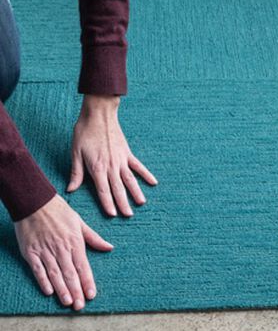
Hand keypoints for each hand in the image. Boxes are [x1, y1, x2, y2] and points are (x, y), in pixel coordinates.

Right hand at [14, 194, 113, 310]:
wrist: (35, 201)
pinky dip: (43, 280)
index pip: (83, 266)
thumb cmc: (60, 211)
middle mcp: (61, 248)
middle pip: (70, 273)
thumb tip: (110, 247)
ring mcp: (45, 250)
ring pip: (55, 273)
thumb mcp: (80, 222)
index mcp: (75, 241)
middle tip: (80, 305)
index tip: (91, 294)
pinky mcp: (31, 251)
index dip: (87, 281)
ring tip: (67, 302)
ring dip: (62, 289)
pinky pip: (37, 269)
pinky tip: (48, 291)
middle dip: (76, 290)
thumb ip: (94, 238)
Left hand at [67, 94, 157, 216]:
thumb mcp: (75, 153)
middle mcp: (111, 166)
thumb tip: (71, 189)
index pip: (103, 190)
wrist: (99, 114)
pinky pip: (138, 166)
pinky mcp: (127, 153)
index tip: (113, 214)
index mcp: (97, 168)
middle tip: (128, 215)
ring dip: (136, 192)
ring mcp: (121, 160)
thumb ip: (76, 173)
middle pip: (118, 189)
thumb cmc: (84, 132)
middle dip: (123, 203)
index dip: (108, 204)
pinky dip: (146, 174)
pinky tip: (153, 182)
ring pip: (130, 180)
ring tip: (141, 203)